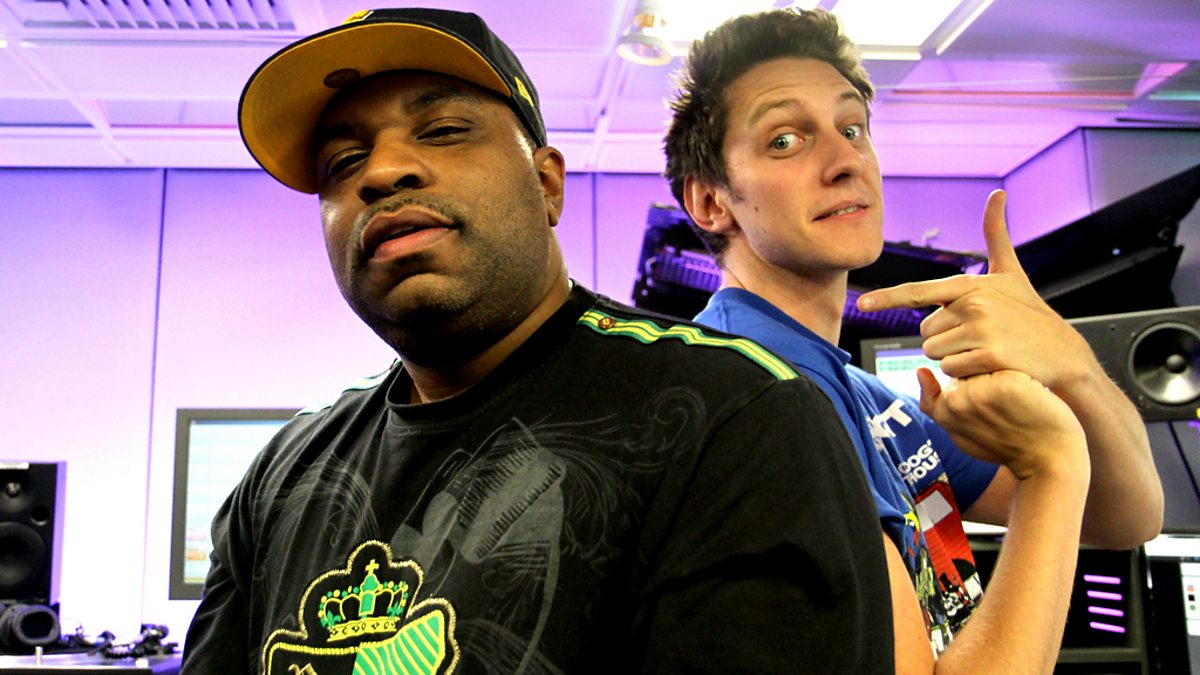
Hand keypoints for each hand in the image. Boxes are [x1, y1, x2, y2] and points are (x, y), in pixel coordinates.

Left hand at [857, 190, 1097, 392]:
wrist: (1064, 354)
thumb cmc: (1030, 313)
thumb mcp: (1012, 272)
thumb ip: (996, 235)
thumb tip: (997, 193)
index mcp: (970, 284)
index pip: (918, 292)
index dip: (887, 298)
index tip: (863, 304)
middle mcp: (973, 303)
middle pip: (924, 332)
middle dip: (944, 340)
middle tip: (977, 337)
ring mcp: (981, 329)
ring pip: (934, 353)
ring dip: (953, 358)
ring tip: (984, 349)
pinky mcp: (988, 355)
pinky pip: (951, 370)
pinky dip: (965, 374)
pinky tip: (988, 365)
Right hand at [916, 368, 1086, 479]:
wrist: (1050, 461)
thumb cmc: (1006, 446)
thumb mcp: (960, 433)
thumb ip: (934, 405)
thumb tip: (919, 370)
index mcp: (943, 411)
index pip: (950, 378)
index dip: (975, 393)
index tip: (992, 413)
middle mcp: (958, 400)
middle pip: (967, 367)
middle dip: (986, 380)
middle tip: (1007, 408)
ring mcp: (983, 391)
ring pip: (986, 362)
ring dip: (1002, 374)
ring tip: (1018, 402)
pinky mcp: (1009, 383)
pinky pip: (1009, 363)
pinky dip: (1022, 376)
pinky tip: (1031, 395)